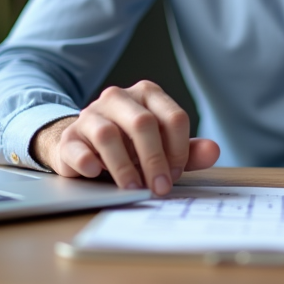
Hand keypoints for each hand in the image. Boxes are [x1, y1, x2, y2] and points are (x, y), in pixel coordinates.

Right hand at [30, 81, 219, 195]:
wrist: (85, 147)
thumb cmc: (130, 147)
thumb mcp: (162, 148)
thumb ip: (188, 151)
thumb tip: (213, 151)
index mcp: (148, 94)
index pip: (173, 117)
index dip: (178, 150)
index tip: (175, 174)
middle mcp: (119, 98)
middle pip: (143, 123)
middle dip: (154, 160)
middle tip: (160, 188)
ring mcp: (91, 114)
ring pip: (108, 134)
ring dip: (124, 167)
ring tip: (133, 189)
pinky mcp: (69, 137)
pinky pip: (78, 147)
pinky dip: (88, 162)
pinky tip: (97, 174)